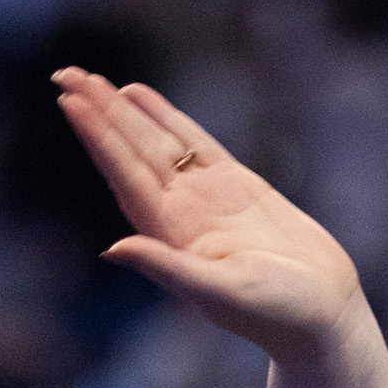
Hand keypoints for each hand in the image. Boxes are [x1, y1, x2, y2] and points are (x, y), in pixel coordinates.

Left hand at [53, 67, 374, 370]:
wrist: (321, 314)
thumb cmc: (276, 313)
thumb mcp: (219, 292)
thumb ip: (167, 268)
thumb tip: (113, 250)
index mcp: (171, 235)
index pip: (125, 175)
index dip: (98, 137)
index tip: (70, 102)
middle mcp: (180, 213)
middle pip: (131, 152)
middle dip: (99, 114)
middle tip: (66, 73)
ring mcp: (206, 197)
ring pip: (156, 142)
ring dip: (124, 112)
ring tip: (93, 80)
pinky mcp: (237, 186)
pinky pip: (193, 143)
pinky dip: (165, 118)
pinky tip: (140, 98)